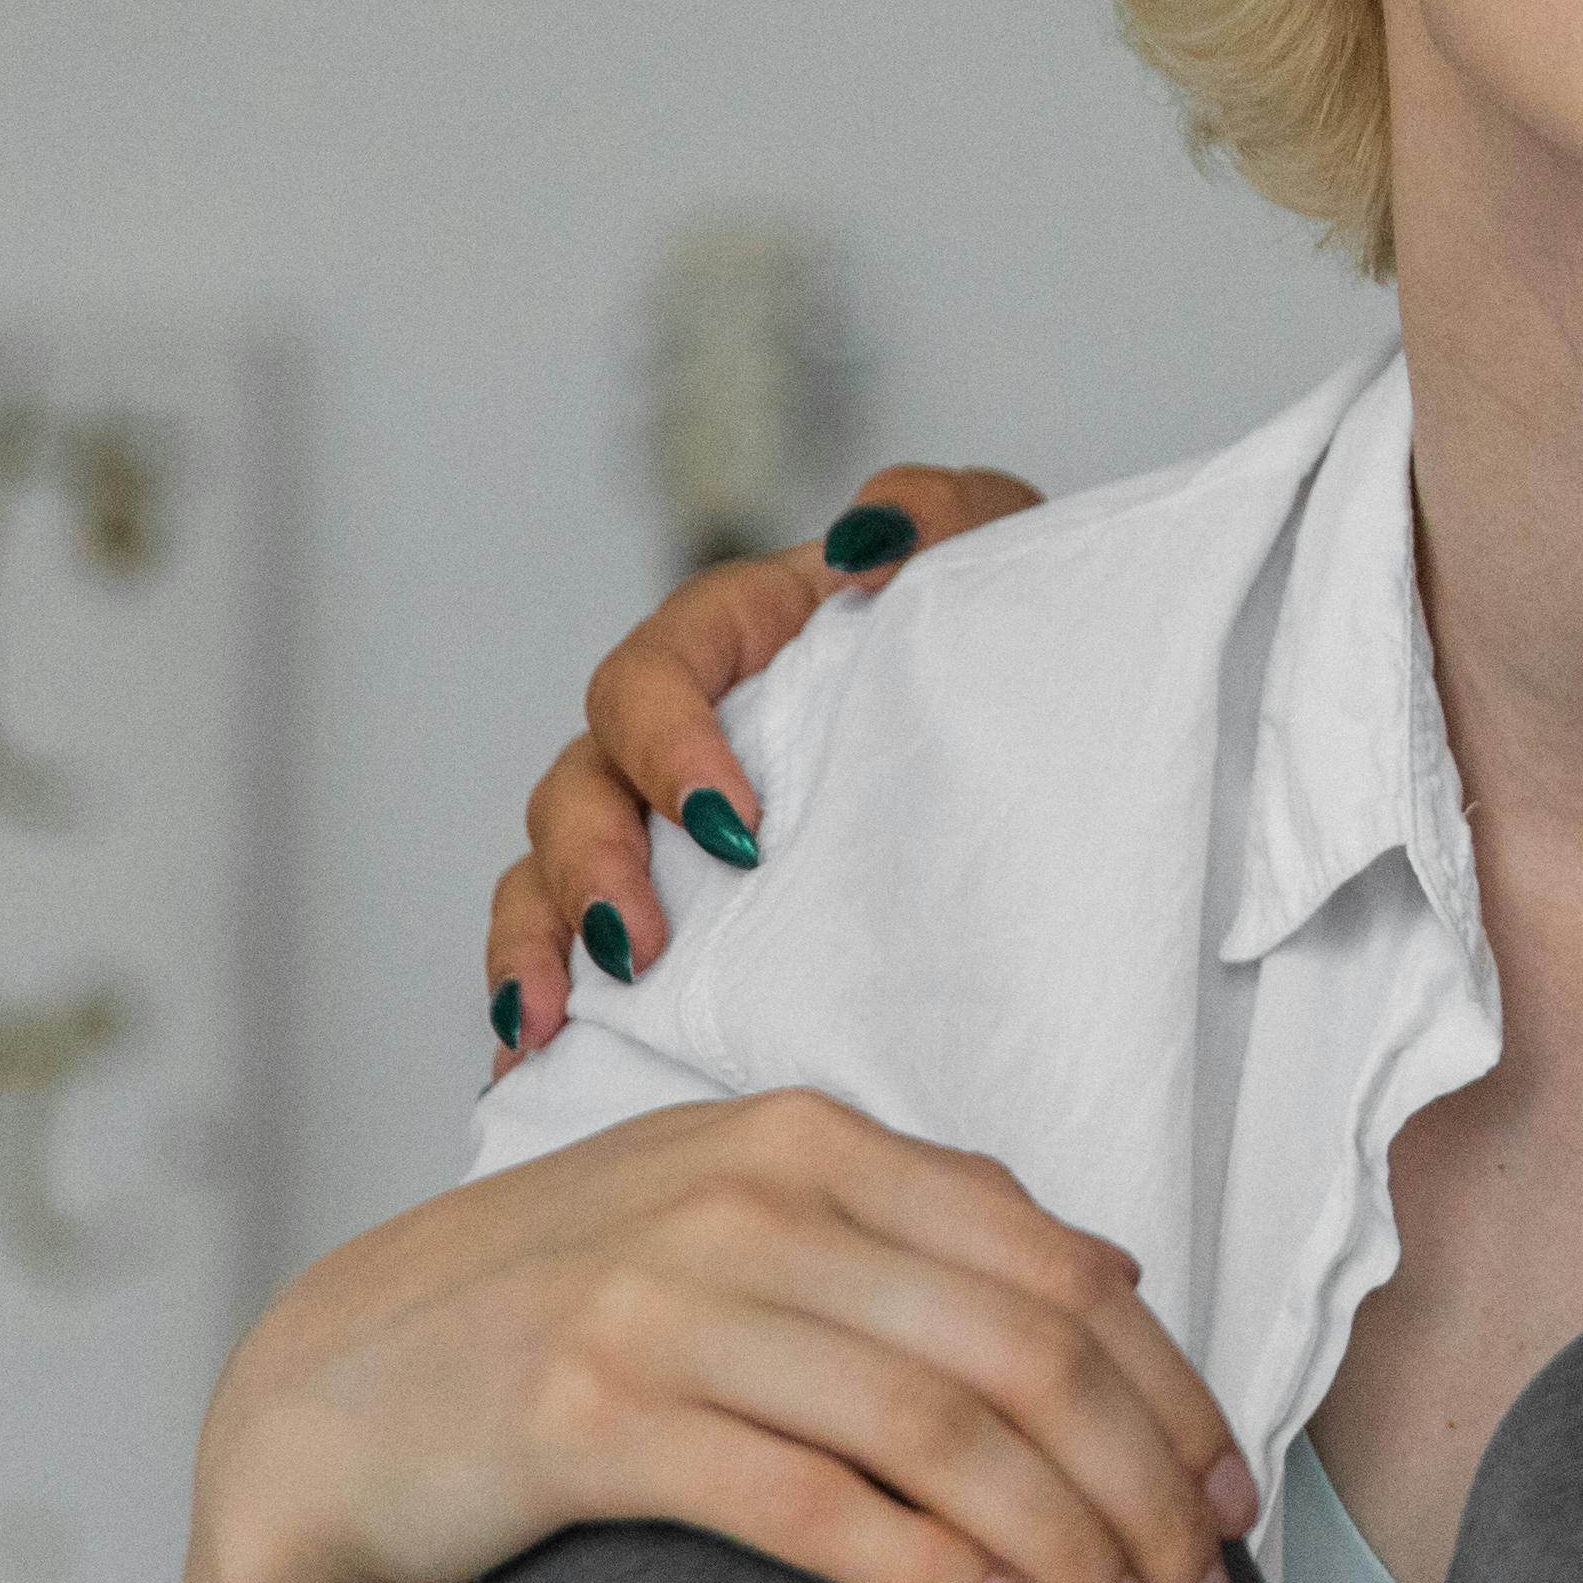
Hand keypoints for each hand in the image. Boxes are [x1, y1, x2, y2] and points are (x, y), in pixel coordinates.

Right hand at [201, 1087, 1254, 1582]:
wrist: (339, 1392)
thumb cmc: (574, 1318)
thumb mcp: (741, 1226)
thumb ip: (909, 1234)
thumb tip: (1115, 1281)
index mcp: (813, 1141)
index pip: (1061, 1275)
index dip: (1172, 1403)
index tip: (1233, 1516)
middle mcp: (749, 1198)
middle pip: (1025, 1358)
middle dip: (1143, 1499)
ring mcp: (664, 1299)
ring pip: (940, 1432)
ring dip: (1064, 1553)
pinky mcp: (588, 1413)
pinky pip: (806, 1498)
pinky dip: (924, 1572)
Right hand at [485, 460, 1045, 1059]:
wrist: (1052, 724)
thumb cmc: (995, 626)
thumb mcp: (991, 548)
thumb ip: (937, 511)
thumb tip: (867, 539)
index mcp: (734, 641)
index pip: (650, 678)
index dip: (667, 750)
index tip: (736, 829)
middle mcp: (678, 737)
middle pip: (577, 787)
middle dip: (588, 870)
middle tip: (639, 949)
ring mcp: (666, 833)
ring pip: (549, 875)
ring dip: (534, 947)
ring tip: (538, 1029)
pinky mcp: (687, 918)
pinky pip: (579, 957)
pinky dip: (544, 1006)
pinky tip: (530, 1070)